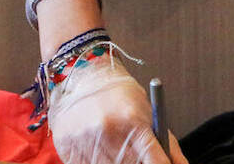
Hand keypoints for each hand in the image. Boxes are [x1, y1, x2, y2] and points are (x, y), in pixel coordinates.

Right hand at [47, 53, 186, 163]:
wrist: (83, 78)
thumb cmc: (118, 93)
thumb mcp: (147, 111)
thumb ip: (165, 141)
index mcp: (131, 119)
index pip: (155, 159)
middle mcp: (107, 131)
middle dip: (138, 163)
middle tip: (136, 153)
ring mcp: (86, 141)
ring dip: (117, 161)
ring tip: (116, 146)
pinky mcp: (68, 148)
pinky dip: (98, 161)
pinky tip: (100, 148)